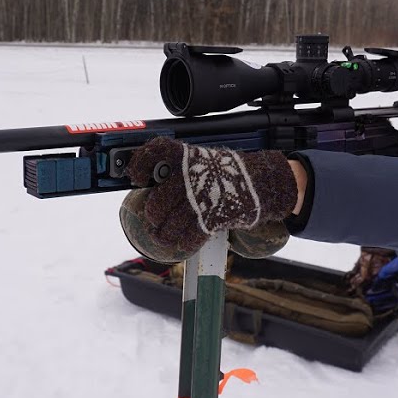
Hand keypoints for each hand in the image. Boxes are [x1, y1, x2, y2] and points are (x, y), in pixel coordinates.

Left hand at [119, 137, 297, 260]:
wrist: (260, 183)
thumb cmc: (228, 173)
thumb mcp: (201, 160)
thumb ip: (179, 169)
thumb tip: (155, 184)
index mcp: (184, 157)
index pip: (153, 153)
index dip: (139, 165)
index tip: (137, 177)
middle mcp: (186, 178)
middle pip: (155, 205)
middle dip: (153, 216)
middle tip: (155, 219)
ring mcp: (196, 200)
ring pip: (167, 226)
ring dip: (163, 235)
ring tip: (162, 236)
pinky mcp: (208, 220)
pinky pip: (187, 238)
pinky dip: (182, 244)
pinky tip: (180, 243)